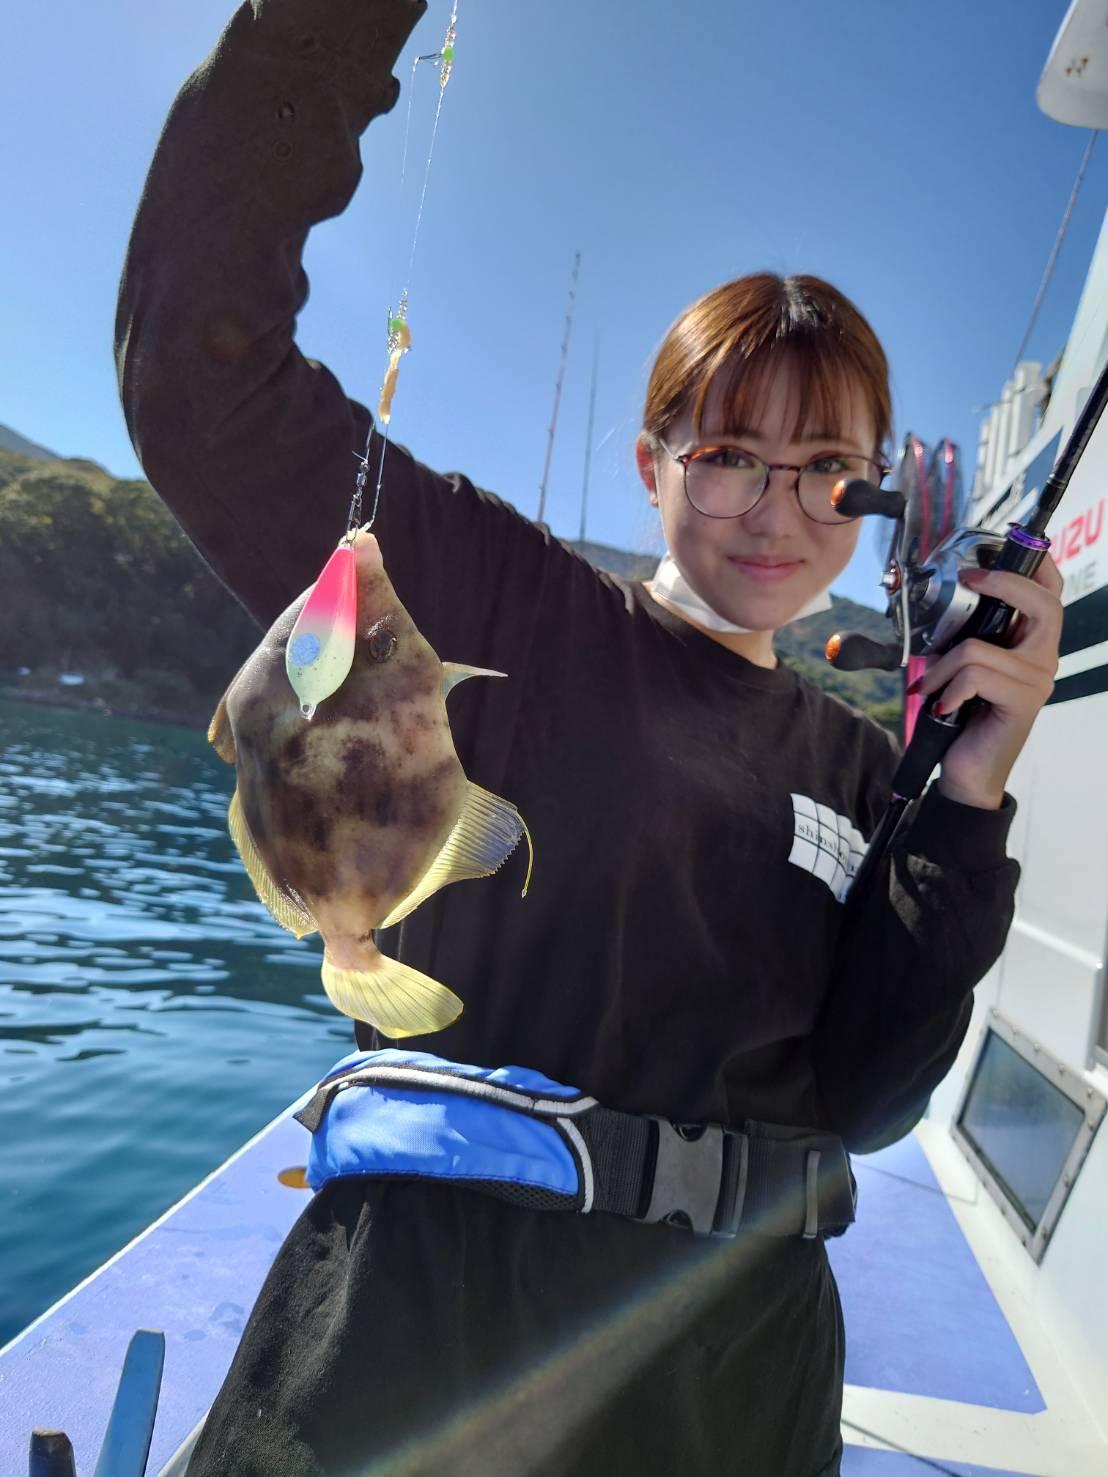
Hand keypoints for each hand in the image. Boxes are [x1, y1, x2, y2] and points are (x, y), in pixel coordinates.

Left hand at [907, 556, 1064, 808]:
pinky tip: (944, 708)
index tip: (1000, 549)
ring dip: (940, 669)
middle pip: (1041, 603)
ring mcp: (1038, 681)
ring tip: (930, 689)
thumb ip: (966, 637)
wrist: (968, 772)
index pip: (1051, 593)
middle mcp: (1045, 659)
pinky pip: (973, 676)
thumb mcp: (963, 668)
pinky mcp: (1023, 702)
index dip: (1034, 565)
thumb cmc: (964, 716)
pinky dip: (947, 690)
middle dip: (1003, 584)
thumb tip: (942, 608)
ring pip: (979, 649)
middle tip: (970, 580)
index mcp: (1033, 644)